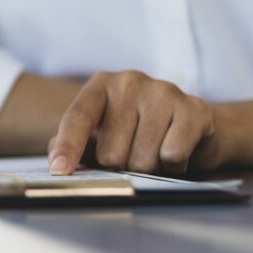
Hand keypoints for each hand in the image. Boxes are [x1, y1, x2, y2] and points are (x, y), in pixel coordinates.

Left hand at [47, 70, 219, 175]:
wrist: (193, 125)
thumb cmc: (137, 130)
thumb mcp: (100, 132)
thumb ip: (73, 143)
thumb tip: (58, 162)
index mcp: (101, 85)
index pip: (77, 117)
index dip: (68, 147)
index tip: (60, 170)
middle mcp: (130, 82)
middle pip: (111, 152)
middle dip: (120, 166)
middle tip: (131, 155)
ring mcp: (163, 91)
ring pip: (142, 159)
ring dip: (148, 169)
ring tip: (154, 153)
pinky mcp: (194, 108)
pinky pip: (172, 156)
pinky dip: (173, 166)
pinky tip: (174, 154)